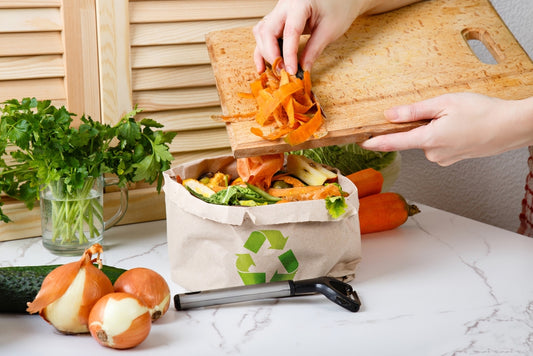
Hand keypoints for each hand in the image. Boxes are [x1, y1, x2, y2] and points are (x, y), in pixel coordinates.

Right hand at [252, 0, 361, 73]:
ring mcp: (279, 10)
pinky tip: (263, 65)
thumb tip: (303, 69)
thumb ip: (314, 50)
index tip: (291, 71)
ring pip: (261, 32)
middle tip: (282, 72)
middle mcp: (284, 5)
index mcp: (299, 3)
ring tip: (274, 69)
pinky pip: (264, 32)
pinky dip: (263, 48)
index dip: (289, 54)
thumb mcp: (330, 30)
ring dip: (264, 52)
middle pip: (268, 31)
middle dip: (272, 54)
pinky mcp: (278, 17)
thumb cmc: (338, 7)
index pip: (289, 32)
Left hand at [360, 93, 532, 165]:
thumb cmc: (483, 113)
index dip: (376, 142)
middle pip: (413, 137)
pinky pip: (438, 145)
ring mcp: (444, 158)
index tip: (363, 142)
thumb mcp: (444, 104)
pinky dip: (443, 134)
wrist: (511, 127)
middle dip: (419, 123)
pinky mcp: (452, 159)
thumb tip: (390, 115)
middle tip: (440, 111)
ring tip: (456, 118)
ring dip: (433, 128)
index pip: (393, 143)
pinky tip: (459, 126)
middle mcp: (434, 154)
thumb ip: (413, 111)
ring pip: (426, 140)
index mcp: (428, 140)